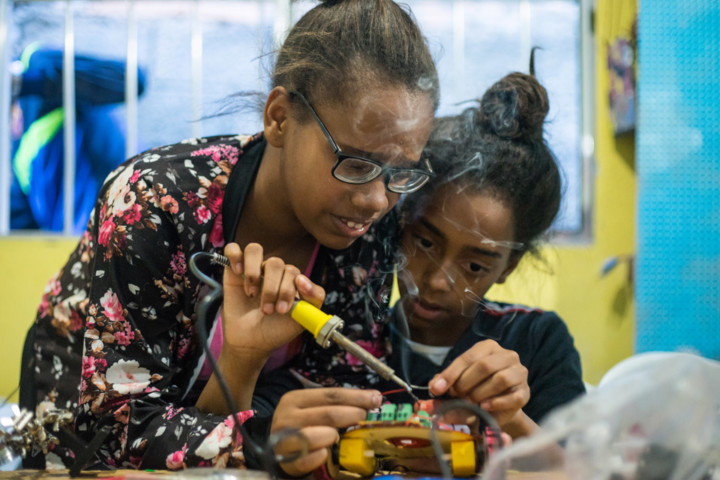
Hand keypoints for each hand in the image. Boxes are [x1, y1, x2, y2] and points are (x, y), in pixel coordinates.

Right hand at [221, 242, 324, 359]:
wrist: (251, 343)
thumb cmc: (276, 330)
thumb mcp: (301, 319)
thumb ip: (314, 298)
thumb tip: (303, 280)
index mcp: (290, 280)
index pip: (293, 271)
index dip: (289, 288)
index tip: (284, 308)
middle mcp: (272, 272)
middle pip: (275, 263)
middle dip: (271, 289)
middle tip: (268, 311)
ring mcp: (253, 269)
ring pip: (255, 250)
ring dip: (254, 273)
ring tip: (252, 294)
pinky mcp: (233, 270)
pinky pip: (233, 249)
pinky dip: (235, 257)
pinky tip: (238, 273)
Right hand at [271, 388, 382, 476]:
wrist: (275, 447)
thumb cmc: (301, 424)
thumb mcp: (313, 408)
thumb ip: (336, 404)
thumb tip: (373, 399)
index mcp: (295, 399)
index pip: (331, 394)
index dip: (356, 397)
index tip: (376, 398)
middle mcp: (287, 417)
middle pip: (327, 414)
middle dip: (352, 415)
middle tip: (364, 418)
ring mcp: (284, 440)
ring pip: (314, 436)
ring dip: (333, 436)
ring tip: (337, 437)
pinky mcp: (284, 461)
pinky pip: (306, 460)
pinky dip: (319, 457)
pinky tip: (325, 454)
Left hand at [428, 340, 529, 430]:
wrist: (498, 407)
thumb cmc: (476, 390)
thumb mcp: (459, 385)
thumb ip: (445, 388)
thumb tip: (431, 393)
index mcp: (488, 347)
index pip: (468, 357)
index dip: (450, 374)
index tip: (436, 389)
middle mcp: (507, 355)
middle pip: (484, 366)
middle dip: (466, 383)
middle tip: (457, 397)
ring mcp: (519, 372)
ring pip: (500, 379)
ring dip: (480, 393)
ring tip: (471, 402)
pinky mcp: (525, 392)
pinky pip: (513, 397)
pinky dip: (496, 403)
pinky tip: (485, 407)